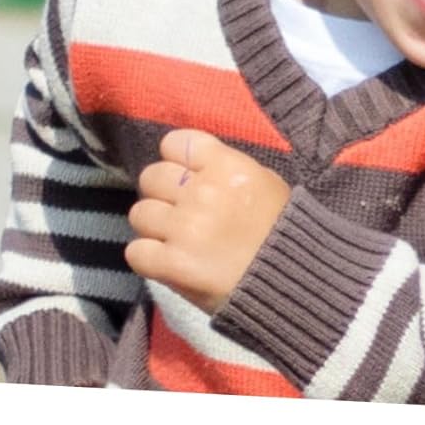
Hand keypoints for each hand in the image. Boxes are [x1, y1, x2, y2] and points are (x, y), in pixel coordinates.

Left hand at [125, 129, 291, 313]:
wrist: (288, 281)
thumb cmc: (279, 229)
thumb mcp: (263, 181)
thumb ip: (225, 167)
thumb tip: (193, 166)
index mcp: (226, 165)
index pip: (174, 143)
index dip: (174, 158)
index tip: (182, 173)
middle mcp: (201, 191)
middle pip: (151, 177)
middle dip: (160, 192)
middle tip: (175, 209)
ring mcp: (184, 228)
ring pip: (140, 213)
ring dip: (152, 225)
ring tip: (171, 237)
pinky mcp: (172, 264)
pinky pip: (136, 251)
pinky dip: (146, 257)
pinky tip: (164, 260)